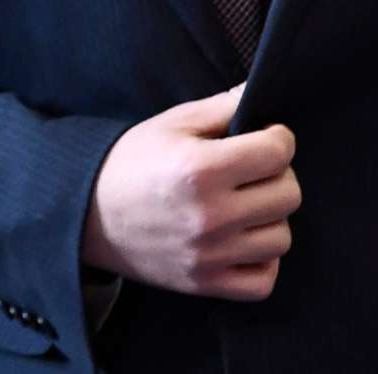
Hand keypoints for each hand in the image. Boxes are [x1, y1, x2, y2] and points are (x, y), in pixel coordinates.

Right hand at [80, 83, 299, 300]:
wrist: (89, 213)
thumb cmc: (133, 161)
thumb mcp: (174, 122)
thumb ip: (223, 106)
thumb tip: (259, 92)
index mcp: (201, 168)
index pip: (278, 152)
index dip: (278, 138)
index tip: (266, 137)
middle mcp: (210, 215)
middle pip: (288, 195)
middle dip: (278, 175)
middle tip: (255, 170)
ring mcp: (209, 255)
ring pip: (281, 238)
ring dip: (271, 218)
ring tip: (247, 205)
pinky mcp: (204, 284)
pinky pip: (263, 282)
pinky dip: (262, 262)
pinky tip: (244, 240)